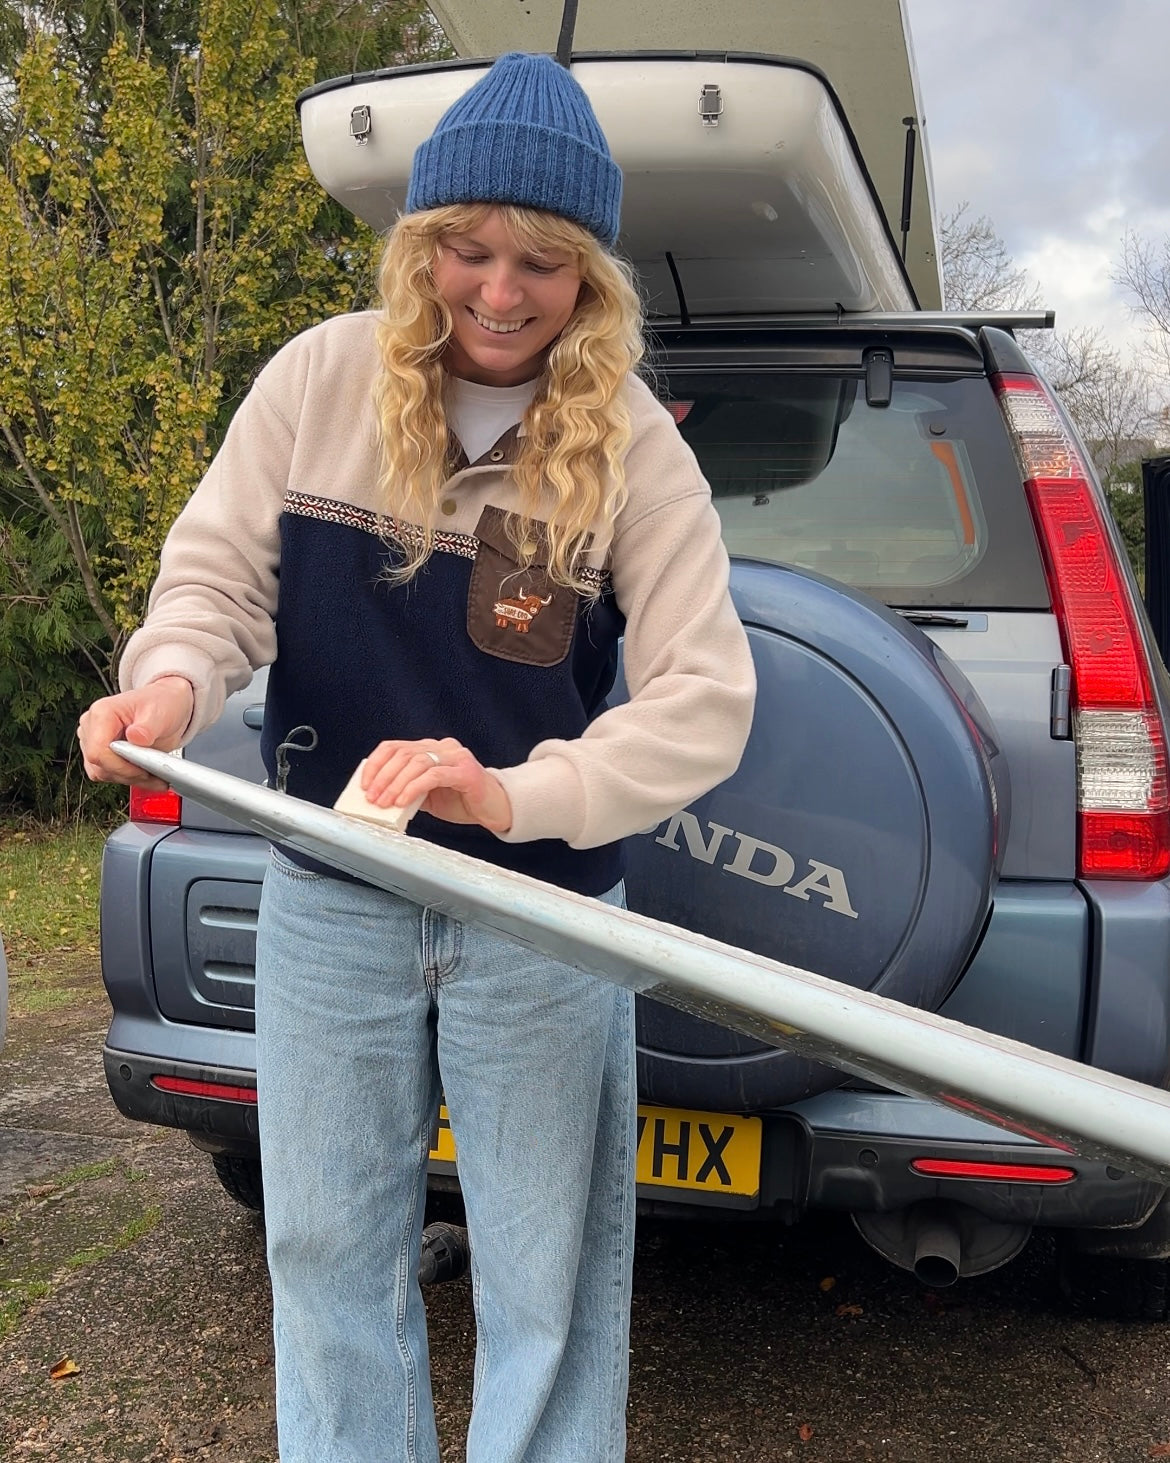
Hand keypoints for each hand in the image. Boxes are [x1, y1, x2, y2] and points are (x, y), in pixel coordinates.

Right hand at [77, 677, 194, 789]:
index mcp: (102, 713)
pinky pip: (109, 773)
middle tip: (154, 774)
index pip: (98, 752)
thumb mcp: (161, 713)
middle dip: (128, 774)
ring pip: (102, 773)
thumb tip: (135, 737)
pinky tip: (146, 774)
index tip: (143, 770)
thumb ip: (148, 727)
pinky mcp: (101, 752)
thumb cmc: (162, 703)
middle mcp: (92, 727)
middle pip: (99, 765)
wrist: (167, 705)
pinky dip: (128, 777)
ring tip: (153, 774)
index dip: (120, 767)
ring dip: (130, 778)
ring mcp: (93, 740)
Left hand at [360, 737, 512, 833]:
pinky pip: (434, 775)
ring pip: (417, 762)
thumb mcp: (427, 795)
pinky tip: (403, 801)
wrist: (495, 809)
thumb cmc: (461, 802)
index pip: (395, 747)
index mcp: (431, 749)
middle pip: (403, 754)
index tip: (364, 784)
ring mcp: (456, 757)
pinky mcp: (466, 771)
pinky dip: (414, 788)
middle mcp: (443, 747)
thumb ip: (408, 789)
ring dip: (396, 784)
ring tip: (385, 803)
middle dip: (383, 777)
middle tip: (372, 798)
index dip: (376, 764)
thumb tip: (379, 796)